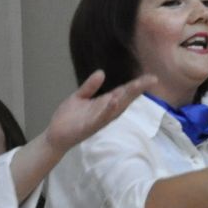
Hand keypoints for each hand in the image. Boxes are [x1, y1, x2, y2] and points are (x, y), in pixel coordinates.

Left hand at [42, 70, 156, 154]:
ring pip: (116, 108)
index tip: (152, 77)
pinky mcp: (90, 126)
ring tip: (137, 86)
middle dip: (137, 89)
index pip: (124, 92)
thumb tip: (102, 72)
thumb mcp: (80, 97)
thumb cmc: (69, 117)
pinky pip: (101, 118)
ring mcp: (99, 120)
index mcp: (104, 104)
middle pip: (125, 99)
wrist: (55, 135)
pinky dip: (108, 110)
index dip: (137, 85)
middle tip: (152, 79)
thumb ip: (90, 86)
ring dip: (126, 98)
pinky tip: (115, 101)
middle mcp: (106, 112)